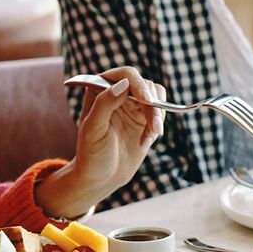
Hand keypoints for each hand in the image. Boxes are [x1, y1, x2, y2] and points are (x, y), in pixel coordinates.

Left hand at [35, 67, 165, 218]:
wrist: (102, 176)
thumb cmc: (91, 153)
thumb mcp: (93, 129)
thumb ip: (105, 103)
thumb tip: (124, 84)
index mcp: (99, 89)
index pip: (125, 75)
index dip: (139, 84)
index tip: (147, 100)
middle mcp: (118, 93)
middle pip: (146, 85)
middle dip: (152, 105)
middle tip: (155, 126)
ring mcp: (133, 106)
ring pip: (157, 97)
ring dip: (158, 116)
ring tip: (152, 135)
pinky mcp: (145, 119)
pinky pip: (160, 114)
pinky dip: (157, 127)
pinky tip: (146, 142)